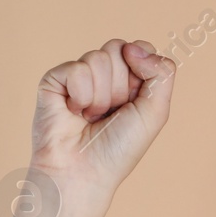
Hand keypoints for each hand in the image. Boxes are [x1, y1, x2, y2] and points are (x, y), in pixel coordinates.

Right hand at [28, 38, 175, 197]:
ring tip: (92, 116)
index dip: (143, 68)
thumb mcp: (155, 112)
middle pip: (119, 48)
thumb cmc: (120, 147)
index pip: (141, 47)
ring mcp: (78, 75)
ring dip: (102, 95)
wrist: (84, 170)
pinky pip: (76, 69)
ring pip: (99, 57)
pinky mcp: (54, 79)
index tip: (136, 98)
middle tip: (112, 111)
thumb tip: (134, 46)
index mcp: (130, 79)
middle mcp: (104, 75)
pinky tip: (74, 112)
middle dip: (121, 84)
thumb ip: (161, 74)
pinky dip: (81, 96)